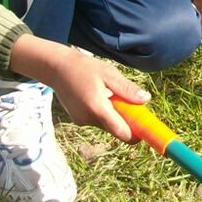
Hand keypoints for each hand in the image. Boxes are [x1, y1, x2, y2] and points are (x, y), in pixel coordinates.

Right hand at [9, 36, 149, 141]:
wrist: (56, 68)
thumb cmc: (84, 68)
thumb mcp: (109, 74)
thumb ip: (127, 89)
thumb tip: (146, 100)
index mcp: (98, 109)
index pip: (122, 132)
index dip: (136, 134)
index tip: (146, 128)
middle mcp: (88, 120)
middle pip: (116, 129)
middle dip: (127, 120)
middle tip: (130, 102)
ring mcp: (81, 121)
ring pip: (107, 125)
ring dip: (114, 115)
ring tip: (110, 93)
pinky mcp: (78, 119)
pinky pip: (97, 120)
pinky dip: (104, 112)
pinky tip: (100, 95)